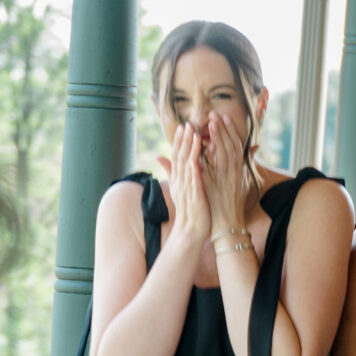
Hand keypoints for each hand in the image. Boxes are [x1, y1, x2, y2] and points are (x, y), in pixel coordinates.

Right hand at [163, 120, 210, 244]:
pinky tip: (196, 161)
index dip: (179, 141)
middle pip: (180, 157)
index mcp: (178, 179)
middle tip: (188, 124)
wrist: (190, 231)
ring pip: (187, 167)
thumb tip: (159, 157)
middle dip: (184, 140)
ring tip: (195, 136)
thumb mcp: (179, 187)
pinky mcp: (195, 198)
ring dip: (190, 151)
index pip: (177, 156)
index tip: (183, 126)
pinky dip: (194, 172)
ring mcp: (187, 190)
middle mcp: (180, 182)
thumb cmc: (189, 209)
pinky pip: (194, 183)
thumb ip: (172, 171)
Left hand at [199, 109, 252, 232]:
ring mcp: (229, 177)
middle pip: (231, 145)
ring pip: (226, 152)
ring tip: (210, 122)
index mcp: (238, 170)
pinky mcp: (222, 185)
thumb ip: (242, 165)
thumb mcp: (239, 182)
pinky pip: (218, 166)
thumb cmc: (230, 204)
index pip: (235, 145)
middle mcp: (235, 171)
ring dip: (218, 136)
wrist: (227, 223)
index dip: (230, 131)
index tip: (223, 118)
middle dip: (223, 128)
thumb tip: (251, 149)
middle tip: (215, 114)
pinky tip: (206, 144)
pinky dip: (213, 154)